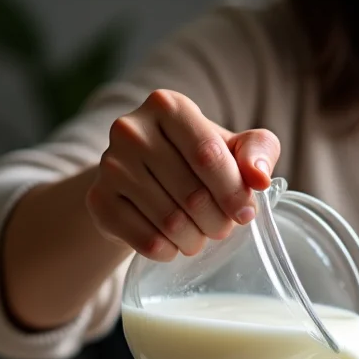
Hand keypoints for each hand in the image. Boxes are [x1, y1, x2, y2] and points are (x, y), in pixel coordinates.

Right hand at [86, 89, 280, 260]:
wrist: (140, 179)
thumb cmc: (196, 160)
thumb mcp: (233, 147)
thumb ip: (258, 151)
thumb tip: (259, 179)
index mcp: (168, 106)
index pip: (209, 155)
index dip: (234, 193)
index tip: (245, 214)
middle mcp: (131, 129)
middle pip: (193, 195)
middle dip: (218, 222)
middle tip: (221, 228)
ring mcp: (109, 165)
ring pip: (171, 222)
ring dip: (196, 240)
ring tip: (200, 236)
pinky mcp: (98, 201)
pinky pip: (146, 240)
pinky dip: (169, 252)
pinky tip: (174, 245)